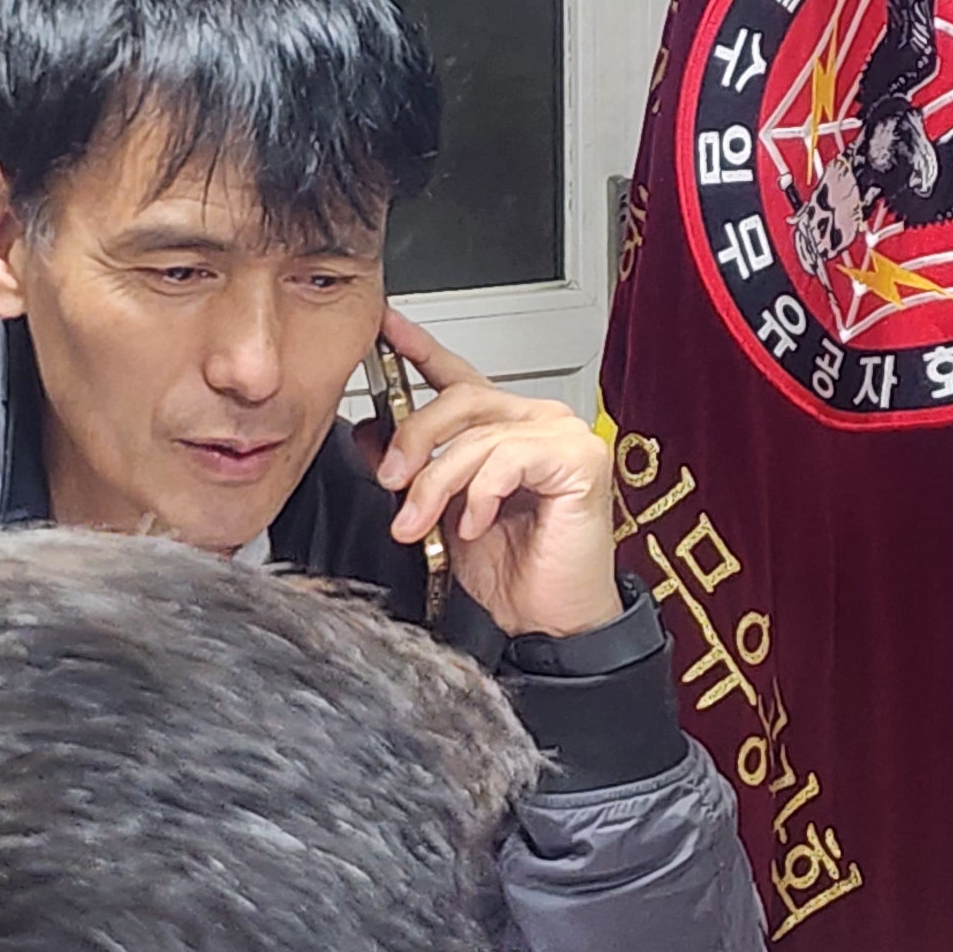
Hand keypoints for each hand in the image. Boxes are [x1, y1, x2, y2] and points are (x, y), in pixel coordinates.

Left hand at [365, 310, 626, 638]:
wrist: (549, 622)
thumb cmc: (513, 572)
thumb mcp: (441, 514)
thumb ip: (415, 469)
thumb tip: (373, 433)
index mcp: (505, 429)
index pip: (457, 377)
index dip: (418, 349)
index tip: (384, 329)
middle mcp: (537, 422)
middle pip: (460, 399)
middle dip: (413, 437)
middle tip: (389, 478)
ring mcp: (562, 436)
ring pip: (477, 435)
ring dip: (435, 484)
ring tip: (419, 524)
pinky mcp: (579, 459)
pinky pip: (509, 457)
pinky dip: (480, 494)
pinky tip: (473, 525)